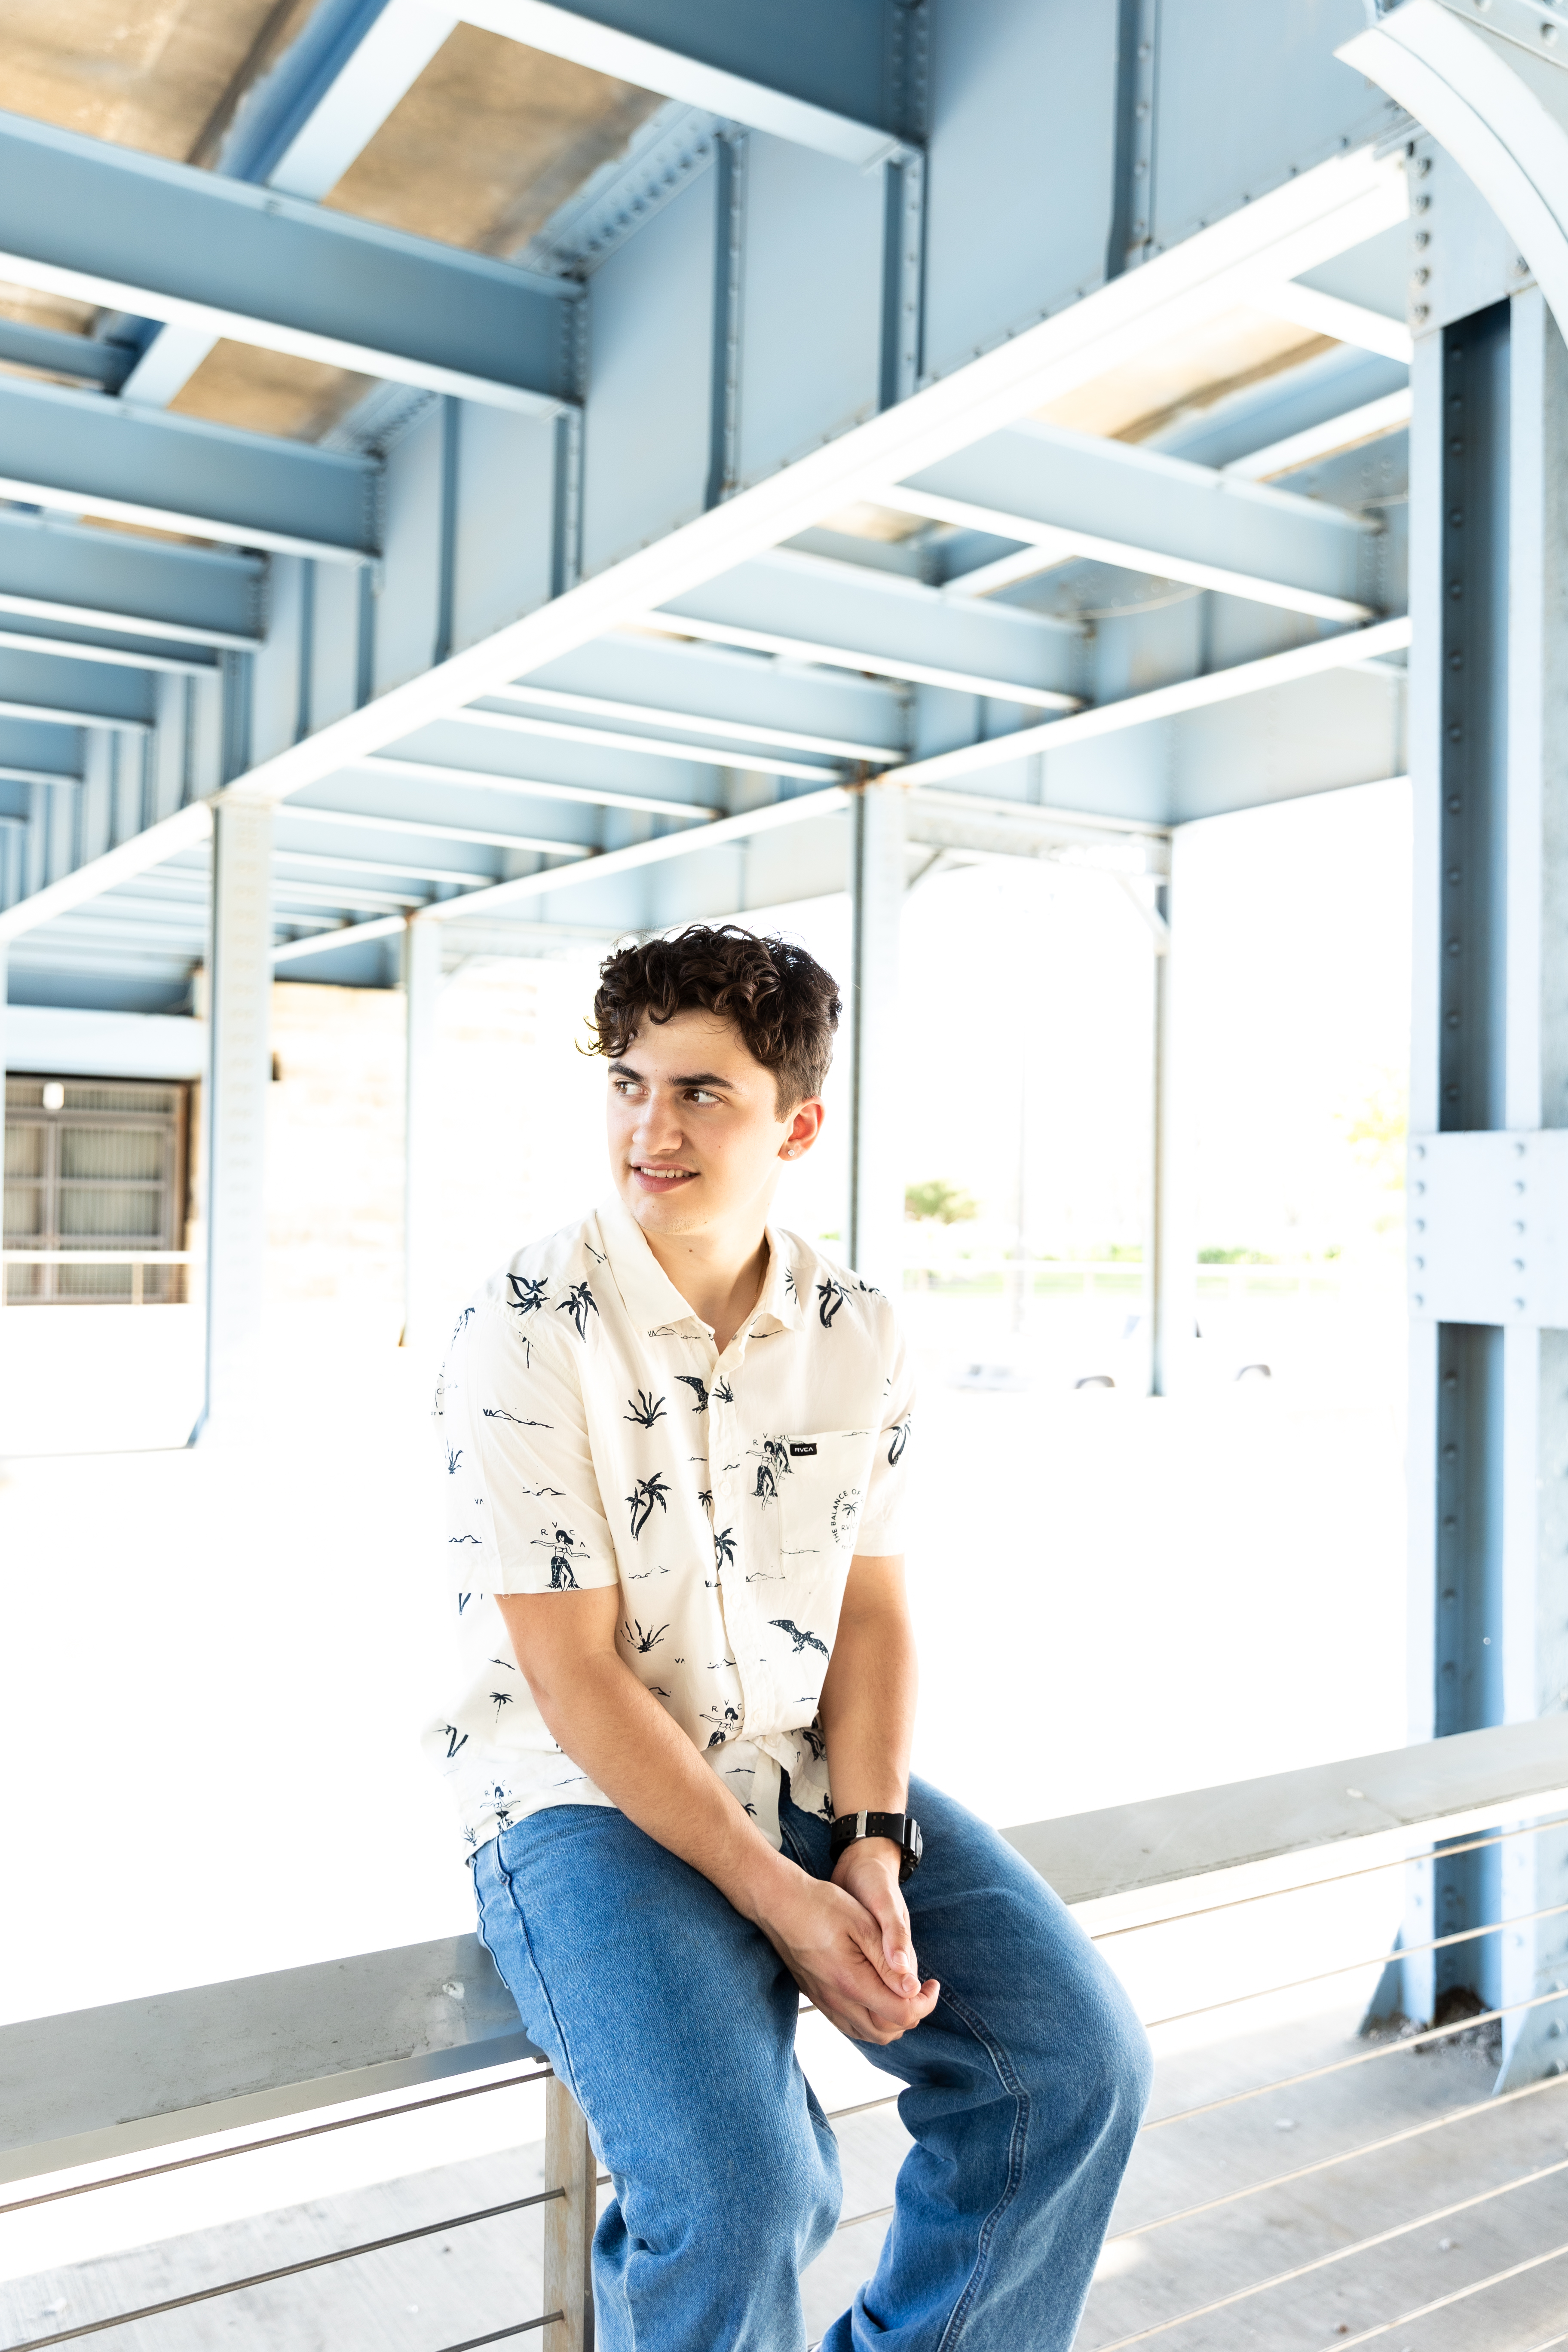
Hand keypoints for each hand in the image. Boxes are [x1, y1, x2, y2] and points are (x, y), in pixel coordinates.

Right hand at [755, 1862, 938, 2045]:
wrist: (779, 1903)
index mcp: (853, 1984)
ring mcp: (825, 2003)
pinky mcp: (817, 1998)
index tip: (932, 1982)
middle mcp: (837, 2001)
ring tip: (901, 1992)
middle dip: (912, 2014)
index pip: (902, 2015)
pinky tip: (876, 1996)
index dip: (925, 2003)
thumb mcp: (863, 1924)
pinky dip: (871, 2020)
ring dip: (892, 2020)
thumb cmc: (821, 1906)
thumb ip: (888, 1961)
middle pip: (887, 2032)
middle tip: (921, 1988)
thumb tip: (912, 1989)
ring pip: (868, 2034)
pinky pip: (850, 2025)